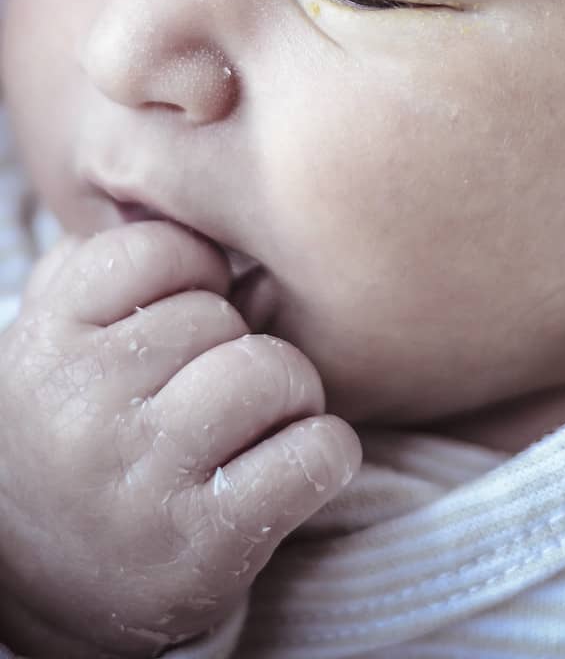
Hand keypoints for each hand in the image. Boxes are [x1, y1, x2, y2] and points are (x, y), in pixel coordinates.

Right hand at [0, 221, 361, 657]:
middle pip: (225, 314)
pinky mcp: (203, 545)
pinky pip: (317, 451)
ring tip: (253, 425)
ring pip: (277, 371)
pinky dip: (325, 454)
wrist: (34, 584)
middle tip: (215, 386)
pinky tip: (288, 469)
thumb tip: (209, 184)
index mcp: (48, 338)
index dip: (194, 276)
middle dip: (240, 341)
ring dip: (288, 395)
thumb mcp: (64, 330)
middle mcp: (85, 406)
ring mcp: (142, 479)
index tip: (184, 314)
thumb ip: (119, 253)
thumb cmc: (75, 424)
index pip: (164, 248)